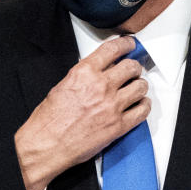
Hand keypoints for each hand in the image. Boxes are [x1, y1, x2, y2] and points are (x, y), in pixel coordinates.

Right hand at [14, 36, 149, 189]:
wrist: (46, 145)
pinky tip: (140, 104)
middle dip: (133, 67)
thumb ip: (84, 76)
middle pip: (131, 67)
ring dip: (140, 86)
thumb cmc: (49, 120)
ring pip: (140, 87)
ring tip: (136, 88)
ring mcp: (112, 106)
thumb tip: (99, 71)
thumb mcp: (62, 86)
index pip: (112, 49)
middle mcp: (101, 86)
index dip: (126, 44)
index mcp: (84, 73)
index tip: (130, 44)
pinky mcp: (118, 125)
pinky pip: (142, 110)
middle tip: (133, 70)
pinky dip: (144, 105)